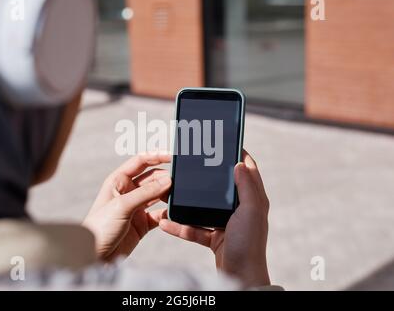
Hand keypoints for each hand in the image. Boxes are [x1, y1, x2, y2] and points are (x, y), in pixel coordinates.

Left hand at [83, 153, 171, 261]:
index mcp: (118, 181)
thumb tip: (167, 181)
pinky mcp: (142, 223)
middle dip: (165, 178)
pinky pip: (159, 213)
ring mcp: (136, 207)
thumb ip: (146, 192)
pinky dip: (167, 213)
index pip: (140, 162)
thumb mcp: (122, 205)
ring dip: (167, 194)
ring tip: (176, 196)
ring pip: (158, 195)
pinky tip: (172, 213)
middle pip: (152, 178)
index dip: (156, 156)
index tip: (172, 156)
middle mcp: (128, 191)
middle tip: (177, 182)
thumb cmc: (99, 228)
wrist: (95, 256)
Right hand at [159, 151, 269, 288]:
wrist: (239, 276)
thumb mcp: (251, 211)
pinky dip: (181, 227)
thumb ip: (246, 187)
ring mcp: (226, 224)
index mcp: (253, 200)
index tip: (224, 143)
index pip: (247, 170)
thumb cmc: (249, 244)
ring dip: (188, 203)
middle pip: (222, 187)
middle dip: (208, 177)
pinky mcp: (214, 238)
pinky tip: (165, 222)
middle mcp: (240, 210)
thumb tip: (240, 163)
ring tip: (173, 193)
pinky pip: (194, 229)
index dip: (238, 155)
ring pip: (204, 208)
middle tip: (193, 163)